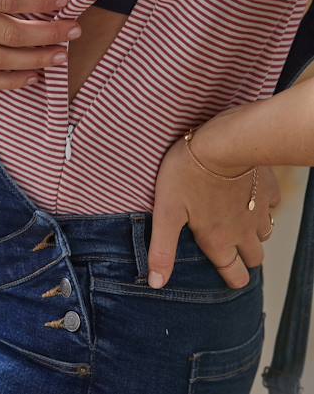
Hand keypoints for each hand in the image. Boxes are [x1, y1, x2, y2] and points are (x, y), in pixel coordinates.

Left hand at [147, 120, 280, 289]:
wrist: (222, 142)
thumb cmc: (188, 175)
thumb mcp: (167, 212)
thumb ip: (162, 250)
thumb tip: (155, 283)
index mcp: (219, 241)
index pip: (235, 276)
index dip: (231, 277)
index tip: (226, 273)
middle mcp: (244, 232)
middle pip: (254, 259)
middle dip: (244, 258)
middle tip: (229, 246)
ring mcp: (259, 211)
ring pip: (265, 234)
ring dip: (254, 233)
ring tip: (236, 221)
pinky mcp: (268, 189)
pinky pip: (271, 206)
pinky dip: (262, 205)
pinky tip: (247, 194)